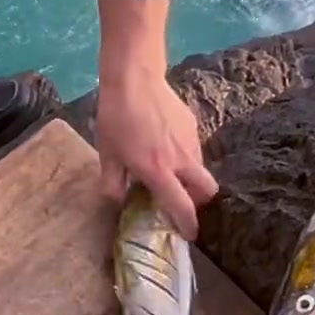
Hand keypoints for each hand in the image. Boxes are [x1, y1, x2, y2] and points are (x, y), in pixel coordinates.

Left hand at [97, 62, 216, 239]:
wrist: (133, 79)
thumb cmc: (116, 119)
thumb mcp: (107, 154)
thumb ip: (113, 183)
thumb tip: (118, 200)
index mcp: (159, 171)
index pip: (181, 206)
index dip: (188, 225)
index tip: (189, 235)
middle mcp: (181, 159)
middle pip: (207, 189)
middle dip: (199, 200)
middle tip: (182, 198)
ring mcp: (190, 141)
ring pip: (201, 167)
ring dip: (190, 176)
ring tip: (169, 169)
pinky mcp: (192, 124)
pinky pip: (194, 148)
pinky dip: (185, 155)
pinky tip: (165, 143)